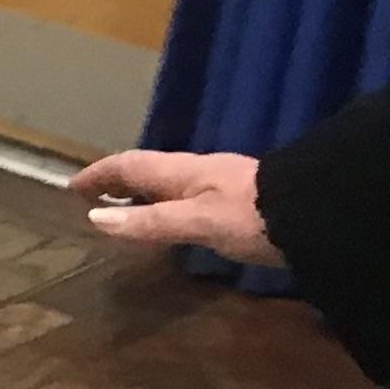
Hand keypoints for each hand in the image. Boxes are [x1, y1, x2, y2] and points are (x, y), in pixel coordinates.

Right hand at [68, 150, 278, 264]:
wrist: (319, 216)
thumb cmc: (253, 217)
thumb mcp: (197, 222)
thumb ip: (150, 222)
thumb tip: (96, 219)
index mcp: (183, 171)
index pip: (129, 165)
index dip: (99, 174)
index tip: (71, 187)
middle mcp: (198, 172)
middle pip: (148, 171)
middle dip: (117, 181)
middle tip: (91, 199)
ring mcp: (221, 186)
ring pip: (168, 185)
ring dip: (141, 195)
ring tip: (123, 212)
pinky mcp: (239, 203)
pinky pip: (186, 199)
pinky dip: (164, 207)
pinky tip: (172, 223)